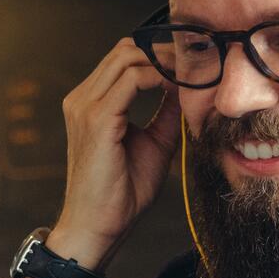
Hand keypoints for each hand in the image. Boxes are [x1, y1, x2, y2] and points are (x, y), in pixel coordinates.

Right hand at [52, 40, 181, 271]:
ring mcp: (85, 107)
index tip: (191, 66)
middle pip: (124, 50)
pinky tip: (180, 89)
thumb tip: (186, 91)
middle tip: (196, 64)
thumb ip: (165, 114)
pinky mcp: (97, 119)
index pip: (123, 60)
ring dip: (164, 61)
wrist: (98, 227)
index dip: (159, 56)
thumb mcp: (153, 144)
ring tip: (191, 75)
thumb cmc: (120, 194)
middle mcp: (82, 100)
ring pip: (127, 57)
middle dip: (163, 52)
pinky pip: (134, 79)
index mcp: (90, 104)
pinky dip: (161, 78)